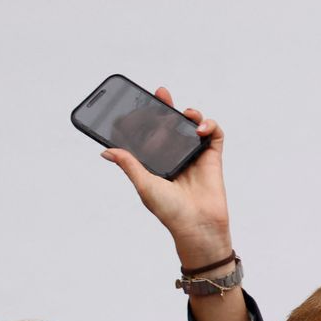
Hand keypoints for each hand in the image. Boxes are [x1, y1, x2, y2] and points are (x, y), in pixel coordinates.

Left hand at [101, 88, 232, 270]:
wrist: (197, 226)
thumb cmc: (171, 212)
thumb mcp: (144, 185)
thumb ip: (128, 164)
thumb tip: (106, 151)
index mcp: (158, 161)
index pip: (150, 133)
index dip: (145, 118)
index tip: (138, 107)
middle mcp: (176, 156)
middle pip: (171, 124)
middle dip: (166, 106)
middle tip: (160, 94)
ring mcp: (195, 155)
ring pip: (192, 124)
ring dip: (189, 114)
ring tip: (183, 113)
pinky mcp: (212, 157)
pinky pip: (214, 133)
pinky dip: (208, 125)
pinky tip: (199, 129)